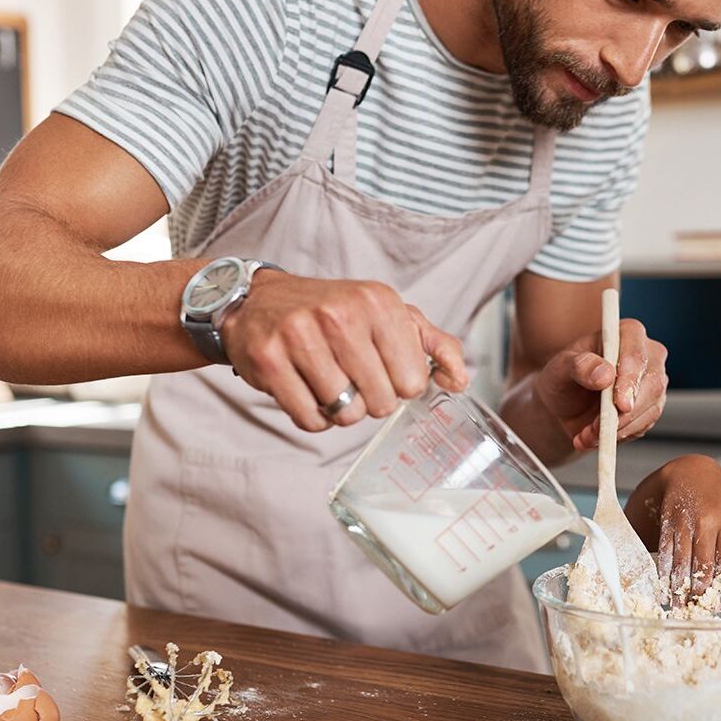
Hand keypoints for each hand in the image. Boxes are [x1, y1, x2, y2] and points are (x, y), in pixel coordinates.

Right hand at [219, 272, 467, 431]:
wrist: (260, 301)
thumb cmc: (332, 312)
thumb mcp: (387, 314)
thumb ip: (433, 344)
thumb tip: (460, 380)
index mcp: (378, 301)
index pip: (413, 381)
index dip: (399, 385)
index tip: (383, 370)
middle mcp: (340, 315)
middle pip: (381, 402)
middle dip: (370, 401)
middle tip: (353, 379)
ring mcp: (300, 336)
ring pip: (346, 414)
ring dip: (340, 410)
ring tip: (328, 383)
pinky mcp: (269, 361)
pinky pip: (310, 419)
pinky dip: (313, 417)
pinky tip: (306, 390)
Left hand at [534, 319, 667, 451]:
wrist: (563, 405)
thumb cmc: (562, 378)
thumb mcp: (559, 369)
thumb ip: (579, 366)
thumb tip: (604, 374)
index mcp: (626, 334)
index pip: (637, 353)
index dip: (631, 379)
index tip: (619, 403)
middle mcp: (646, 355)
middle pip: (652, 383)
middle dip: (625, 412)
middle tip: (598, 428)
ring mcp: (651, 382)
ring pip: (650, 409)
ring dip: (617, 428)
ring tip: (587, 434)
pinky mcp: (650, 407)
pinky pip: (643, 426)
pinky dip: (618, 436)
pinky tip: (594, 437)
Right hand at [624, 455, 720, 603]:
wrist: (693, 471)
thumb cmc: (716, 499)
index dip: (720, 587)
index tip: (716, 606)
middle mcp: (708, 522)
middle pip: (702, 565)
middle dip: (698, 591)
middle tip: (694, 610)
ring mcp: (686, 521)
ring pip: (681, 561)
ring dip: (678, 587)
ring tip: (677, 605)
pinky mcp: (668, 520)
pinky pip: (665, 550)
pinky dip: (663, 570)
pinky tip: (663, 585)